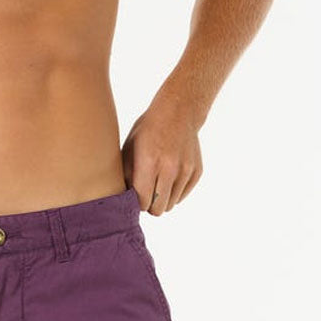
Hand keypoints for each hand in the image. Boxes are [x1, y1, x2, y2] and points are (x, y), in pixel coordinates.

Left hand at [120, 96, 202, 215]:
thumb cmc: (148, 130)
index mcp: (149, 161)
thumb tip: (123, 199)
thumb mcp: (129, 147)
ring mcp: (186, 170)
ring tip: (157, 181)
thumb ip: (126, 174)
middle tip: (145, 193)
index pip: (142, 201)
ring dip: (162, 198)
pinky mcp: (197, 172)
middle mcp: (170, 168)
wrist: (178, 112)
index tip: (134, 196)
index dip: (136, 203)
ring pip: (171, 204)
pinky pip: (182, 196)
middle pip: (158, 209)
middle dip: (150, 205)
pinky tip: (169, 175)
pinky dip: (174, 191)